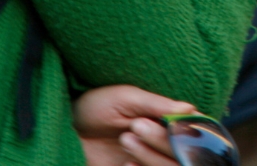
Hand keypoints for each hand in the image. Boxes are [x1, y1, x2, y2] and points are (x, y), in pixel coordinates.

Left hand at [73, 84, 193, 165]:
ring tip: (125, 138)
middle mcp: (159, 143)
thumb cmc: (96, 104)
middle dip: (160, 143)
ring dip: (149, 158)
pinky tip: (124, 164)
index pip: (190, 131)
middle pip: (180, 155)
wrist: (65, 125)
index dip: (186, 132)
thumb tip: (191, 108)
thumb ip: (157, 105)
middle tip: (134, 127)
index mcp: (163, 120)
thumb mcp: (126, 98)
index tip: (171, 126)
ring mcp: (146, 161)